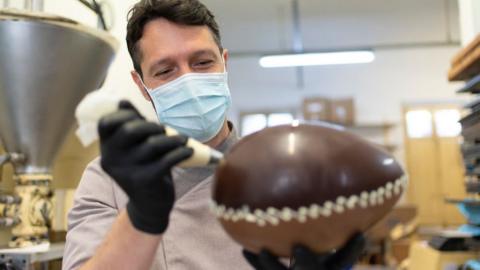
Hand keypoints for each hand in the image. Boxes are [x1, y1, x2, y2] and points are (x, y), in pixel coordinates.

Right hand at [98, 100, 192, 233]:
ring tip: (183, 139)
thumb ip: (130, 125)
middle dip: (151, 126)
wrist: (149, 205)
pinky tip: (188, 150)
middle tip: (164, 129)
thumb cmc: (143, 167)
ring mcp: (127, 171)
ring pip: (153, 144)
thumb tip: (122, 101)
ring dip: (172, 139)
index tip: (139, 117)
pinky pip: (167, 160)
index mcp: (105, 148)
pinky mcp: (145, 181)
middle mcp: (111, 159)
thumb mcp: (133, 147)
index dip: (124, 115)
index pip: (106, 122)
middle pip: (130, 130)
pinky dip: (181, 152)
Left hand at [242, 233, 364, 269]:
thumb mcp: (334, 242)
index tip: (360, 236)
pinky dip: (256, 261)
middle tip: (297, 247)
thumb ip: (337, 224)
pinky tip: (246, 250)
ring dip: (273, 264)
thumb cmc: (325, 252)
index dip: (353, 249)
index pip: (345, 260)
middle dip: (307, 261)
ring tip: (263, 251)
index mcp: (332, 266)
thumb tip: (353, 189)